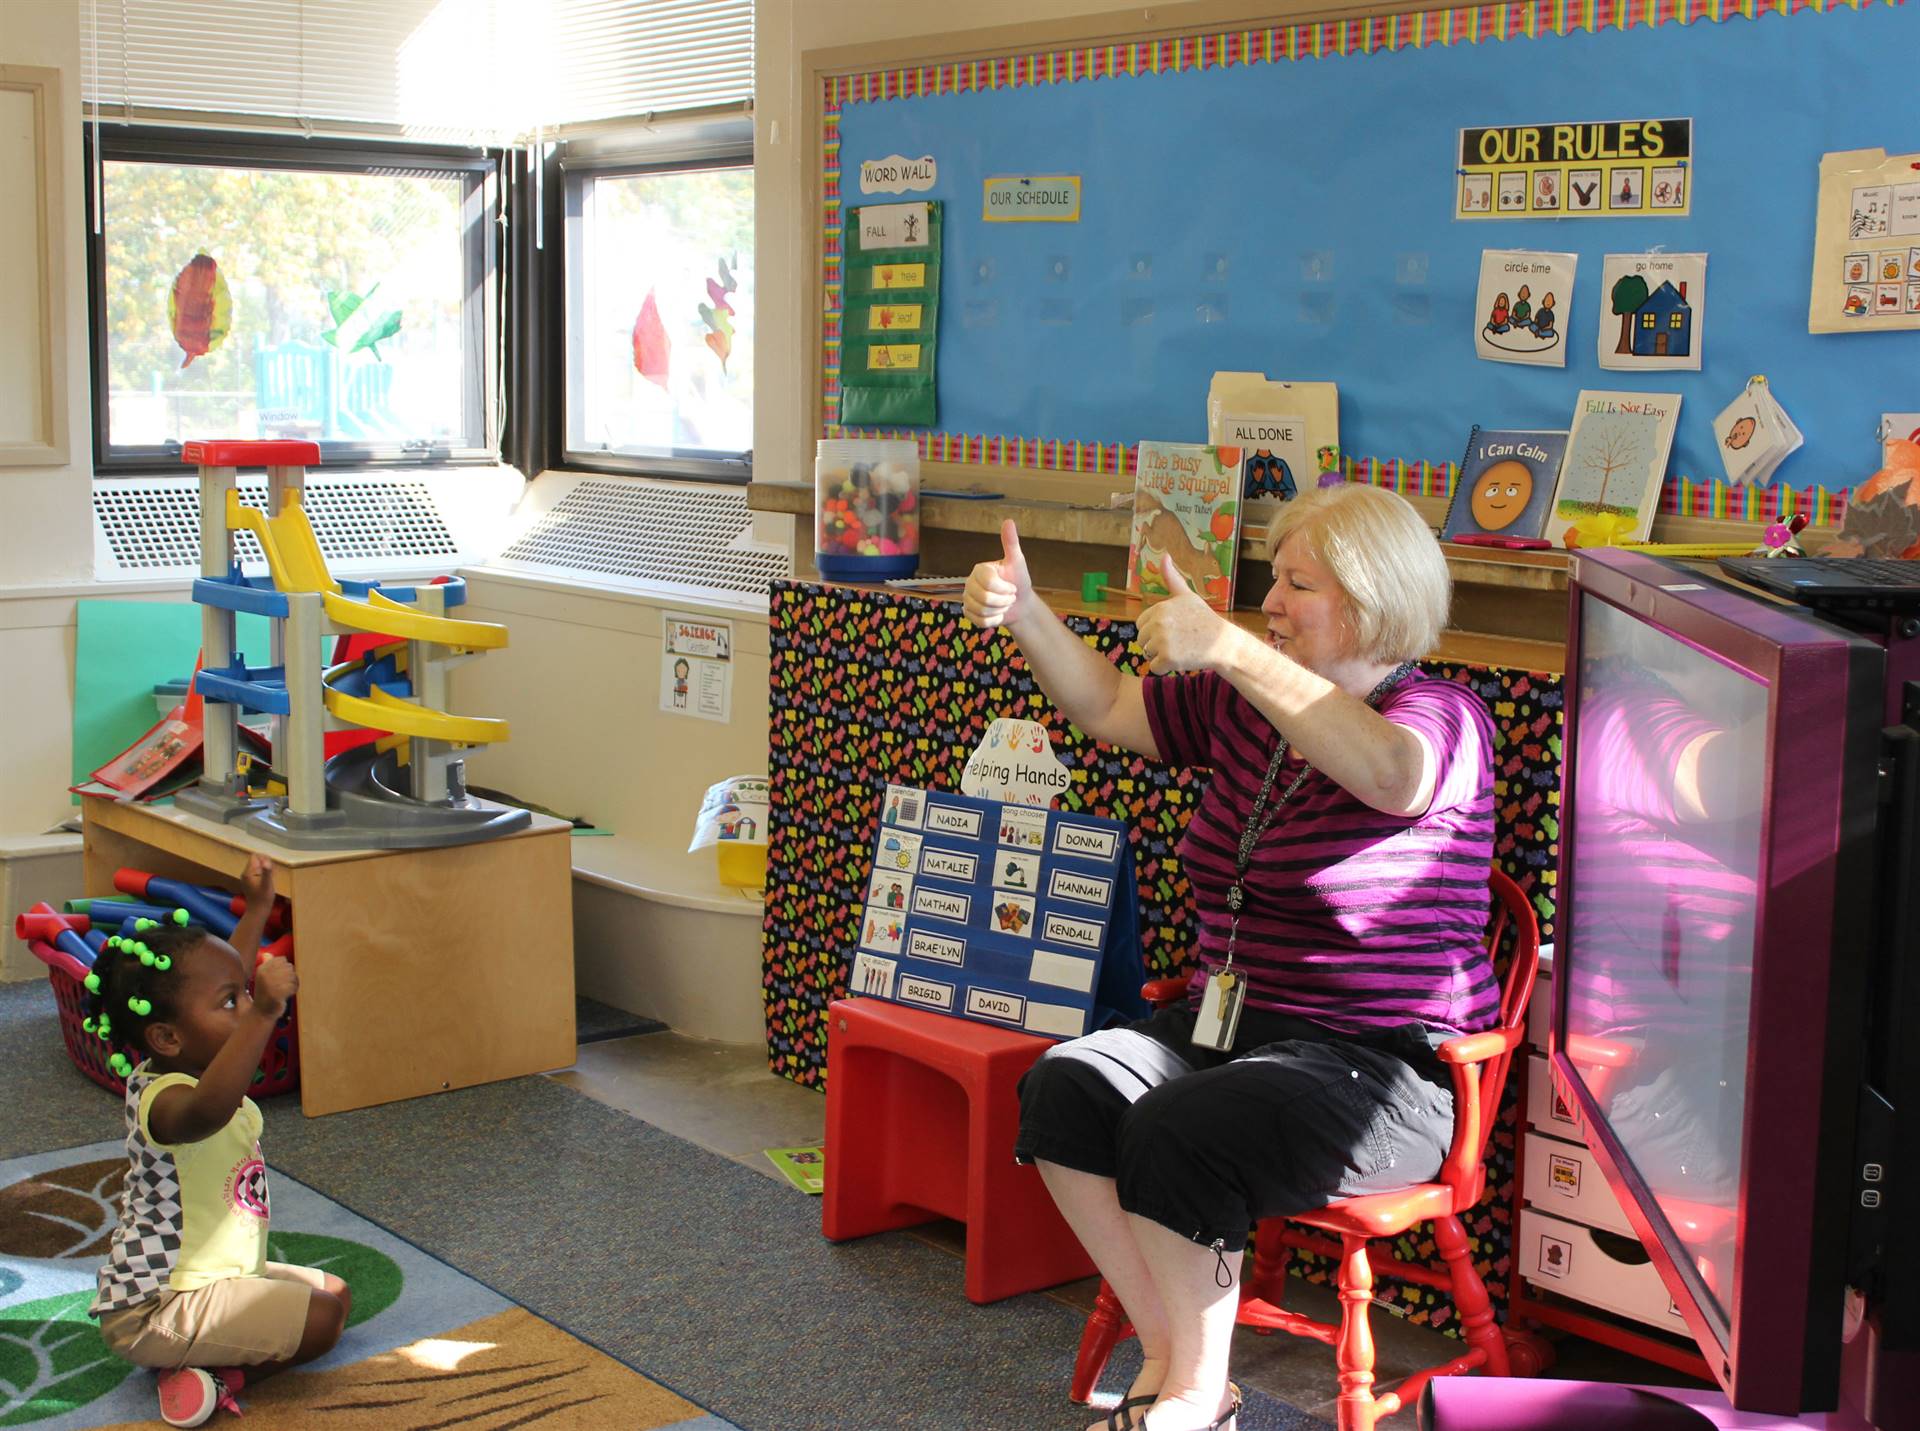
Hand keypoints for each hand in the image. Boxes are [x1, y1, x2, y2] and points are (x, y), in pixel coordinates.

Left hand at [239, 852, 274, 907]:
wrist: (258, 911)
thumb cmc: (263, 898)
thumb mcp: (267, 884)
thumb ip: (267, 872)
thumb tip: (267, 862)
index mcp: (248, 872)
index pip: (255, 856)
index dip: (264, 858)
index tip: (270, 867)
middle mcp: (245, 873)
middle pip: (256, 860)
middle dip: (265, 864)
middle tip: (271, 874)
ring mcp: (247, 878)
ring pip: (257, 866)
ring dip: (265, 869)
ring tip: (270, 878)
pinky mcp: (249, 882)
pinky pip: (256, 872)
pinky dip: (263, 874)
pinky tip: (267, 882)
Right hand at [251, 955, 297, 1021]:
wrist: (261, 1012)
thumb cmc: (265, 993)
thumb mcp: (263, 978)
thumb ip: (266, 965)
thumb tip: (266, 954)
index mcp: (261, 969)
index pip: (282, 959)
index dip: (285, 967)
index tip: (281, 976)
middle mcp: (264, 975)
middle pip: (289, 967)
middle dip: (291, 975)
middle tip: (286, 984)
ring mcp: (270, 985)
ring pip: (292, 976)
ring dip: (293, 983)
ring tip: (288, 989)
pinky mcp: (277, 994)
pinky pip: (293, 986)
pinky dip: (294, 989)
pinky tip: (289, 993)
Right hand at [962, 520, 1035, 630]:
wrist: (1020, 604)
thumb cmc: (1019, 581)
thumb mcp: (1017, 562)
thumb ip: (1011, 543)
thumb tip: (1008, 521)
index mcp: (979, 570)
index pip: (989, 583)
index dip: (1005, 588)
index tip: (1012, 586)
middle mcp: (969, 582)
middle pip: (985, 599)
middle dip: (1004, 601)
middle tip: (1009, 596)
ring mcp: (967, 598)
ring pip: (983, 611)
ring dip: (1000, 611)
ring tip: (1004, 604)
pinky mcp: (968, 613)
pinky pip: (981, 622)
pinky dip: (994, 621)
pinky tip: (997, 614)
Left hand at [1135, 556, 1242, 673]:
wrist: (1222, 643)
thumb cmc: (1203, 619)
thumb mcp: (1187, 596)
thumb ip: (1172, 579)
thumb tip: (1164, 555)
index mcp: (1160, 608)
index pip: (1140, 625)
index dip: (1154, 630)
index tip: (1173, 629)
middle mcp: (1159, 623)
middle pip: (1142, 641)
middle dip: (1156, 644)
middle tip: (1178, 641)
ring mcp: (1162, 641)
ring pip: (1147, 654)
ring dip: (1161, 656)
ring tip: (1181, 649)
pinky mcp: (1168, 658)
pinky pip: (1154, 668)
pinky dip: (1165, 668)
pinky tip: (1181, 659)